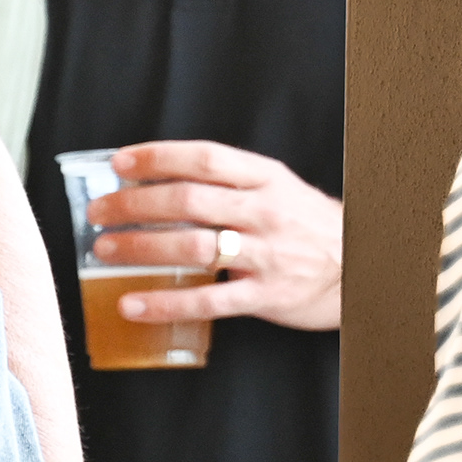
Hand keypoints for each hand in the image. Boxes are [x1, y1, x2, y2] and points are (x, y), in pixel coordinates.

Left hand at [89, 141, 341, 332]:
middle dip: (134, 204)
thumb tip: (157, 181)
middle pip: (189, 201)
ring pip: (193, 247)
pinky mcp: (265, 296)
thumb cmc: (305, 227)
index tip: (119, 162)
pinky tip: (130, 304)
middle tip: (98, 211)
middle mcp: (265, 212)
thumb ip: (228, 185)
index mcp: (266, 179)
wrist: (363, 269)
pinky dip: (163, 303)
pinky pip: (206, 301)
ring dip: (141, 247)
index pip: (206, 158)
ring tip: (103, 249)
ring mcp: (266, 255)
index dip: (159, 157)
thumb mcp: (276, 192)